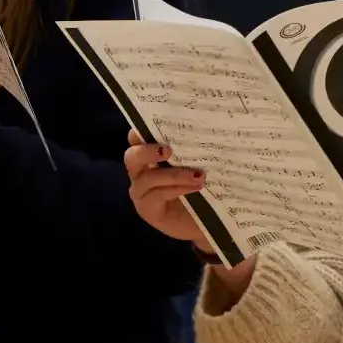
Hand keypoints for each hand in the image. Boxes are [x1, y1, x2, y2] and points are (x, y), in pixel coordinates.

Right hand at [122, 130, 214, 249]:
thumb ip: (196, 149)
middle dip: (147, 151)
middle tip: (169, 149)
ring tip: (199, 175)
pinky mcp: (147, 210)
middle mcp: (142, 172)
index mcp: (152, 156)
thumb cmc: (205, 187)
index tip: (154, 122)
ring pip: (147, 178)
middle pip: (132, 157)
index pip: (138, 139)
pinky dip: (176, 189)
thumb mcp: (202, 164)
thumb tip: (209, 126)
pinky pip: (155, 196)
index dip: (141, 130)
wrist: (211, 220)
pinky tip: (195, 187)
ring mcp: (142, 192)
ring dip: (174, 174)